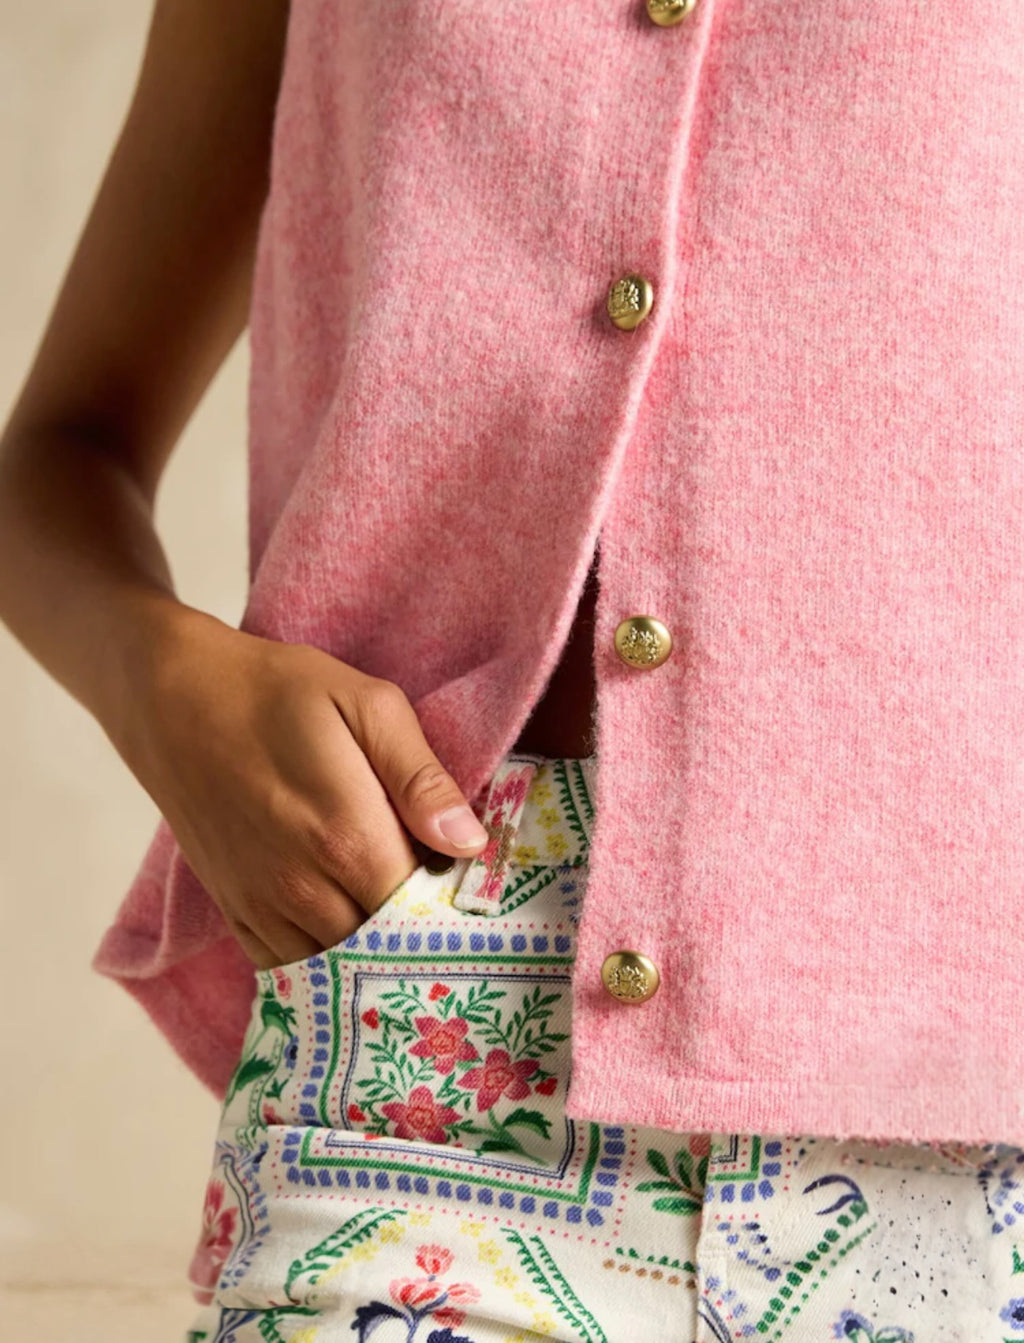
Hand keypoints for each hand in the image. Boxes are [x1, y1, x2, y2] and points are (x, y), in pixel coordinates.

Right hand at [115, 609, 489, 968]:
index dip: (455, 906)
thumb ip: (420, 777)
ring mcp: (263, 906)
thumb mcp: (366, 704)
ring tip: (398, 915)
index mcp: (348, 836)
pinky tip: (344, 927)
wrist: (173, 698)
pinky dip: (323, 960)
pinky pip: (288, 966)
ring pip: (338, 967)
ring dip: (373, 951)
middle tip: (442, 905)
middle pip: (384, 949)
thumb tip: (470, 842)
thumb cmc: (278, 692)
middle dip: (419, 934)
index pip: (425, 912)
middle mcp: (304, 887)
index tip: (473, 889)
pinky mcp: (234, 909)